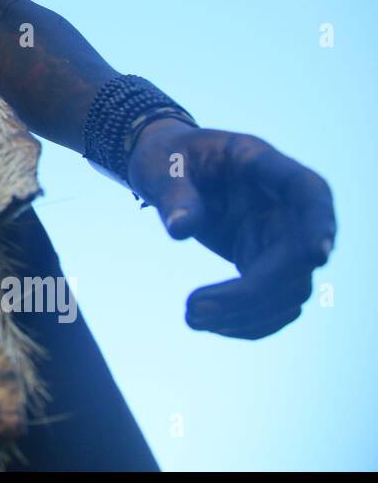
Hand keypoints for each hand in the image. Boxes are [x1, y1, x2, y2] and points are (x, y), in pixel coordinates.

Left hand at [125, 119, 335, 338]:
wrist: (166, 170)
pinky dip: (248, 320)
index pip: (310, 191)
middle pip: (297, 256)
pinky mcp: (264, 261)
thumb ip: (174, 195)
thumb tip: (179, 230)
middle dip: (254, 293)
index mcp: (262, 165)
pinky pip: (272, 301)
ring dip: (248, 314)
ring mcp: (278, 235)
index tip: (317, 255)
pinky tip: (209, 324)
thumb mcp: (161, 167)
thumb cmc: (167, 158)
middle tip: (194, 310)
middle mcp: (281, 204)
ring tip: (192, 318)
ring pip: (290, 288)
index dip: (320, 222)